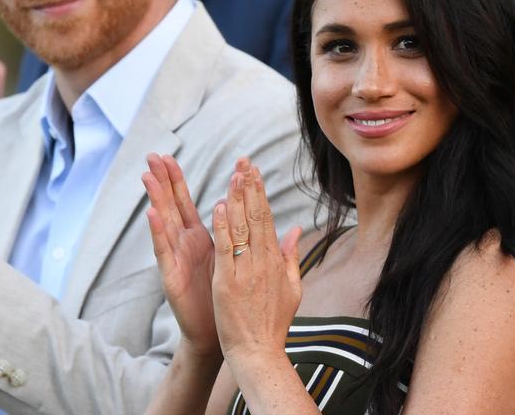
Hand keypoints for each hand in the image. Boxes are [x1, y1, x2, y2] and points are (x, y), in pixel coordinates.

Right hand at [143, 153, 220, 357]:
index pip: (185, 202)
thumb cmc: (224, 296)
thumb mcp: (230, 257)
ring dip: (156, 199)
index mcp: (199, 238)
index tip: (169, 156)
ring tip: (148, 176)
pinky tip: (152, 214)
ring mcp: (176, 259)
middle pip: (171, 206)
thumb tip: (235, 203)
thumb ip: (233, 231)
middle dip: (162, 181)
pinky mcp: (172, 277)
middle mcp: (184, 245)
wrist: (217, 332)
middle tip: (152, 156)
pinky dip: (158, 232)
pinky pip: (164, 251)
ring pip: (164, 224)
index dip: (177, 180)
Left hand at [211, 160, 301, 363]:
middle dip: (249, 188)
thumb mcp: (292, 287)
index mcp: (274, 261)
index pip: (266, 219)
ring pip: (241, 229)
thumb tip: (297, 229)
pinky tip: (218, 208)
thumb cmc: (273, 323)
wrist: (260, 352)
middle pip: (256, 218)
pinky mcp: (227, 284)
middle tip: (244, 162)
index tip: (253, 171)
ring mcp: (245, 272)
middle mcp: (262, 262)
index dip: (259, 193)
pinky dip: (222, 228)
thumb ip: (291, 256)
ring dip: (236, 200)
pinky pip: (225, 250)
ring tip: (233, 175)